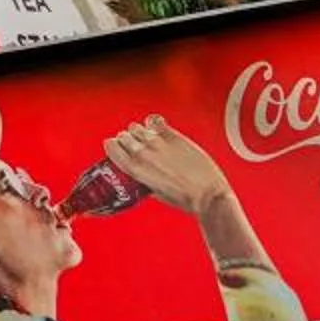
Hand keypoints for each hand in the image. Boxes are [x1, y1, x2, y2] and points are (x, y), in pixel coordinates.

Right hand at [103, 115, 234, 218]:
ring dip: (141, 132)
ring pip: (137, 127)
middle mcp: (142, 153)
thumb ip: (145, 181)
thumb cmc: (186, 199)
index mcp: (135, 169)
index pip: (111, 145)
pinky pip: (155, 120)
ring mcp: (158, 143)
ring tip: (150, 139)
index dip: (114, 146)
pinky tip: (159, 128)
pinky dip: (154, 123)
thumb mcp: (157, 194)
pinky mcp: (173, 136)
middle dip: (128, 140)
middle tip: (137, 146)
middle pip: (123, 135)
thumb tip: (143, 179)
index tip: (119, 148)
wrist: (209, 196)